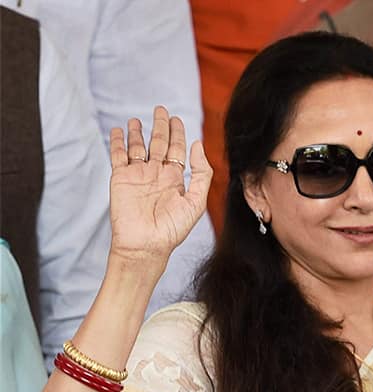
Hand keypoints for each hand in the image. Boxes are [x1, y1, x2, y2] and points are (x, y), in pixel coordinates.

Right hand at [108, 106, 210, 266]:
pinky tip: (117, 130)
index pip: (177, 150)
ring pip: (137, 147)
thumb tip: (197, 144)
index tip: (177, 119)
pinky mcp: (120, 178)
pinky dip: (117, 142)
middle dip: (159, 126)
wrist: (147, 244)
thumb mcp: (196, 201)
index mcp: (175, 179)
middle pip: (158, 144)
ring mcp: (138, 175)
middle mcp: (156, 175)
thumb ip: (200, 173)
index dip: (177, 134)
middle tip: (161, 109)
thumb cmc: (173, 228)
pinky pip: (118, 156)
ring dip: (137, 133)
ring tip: (136, 119)